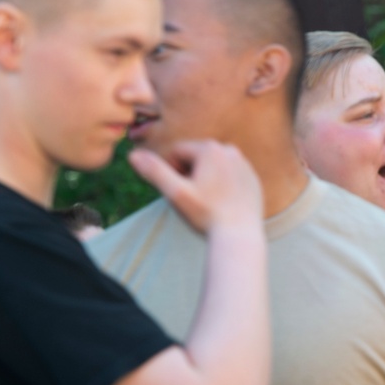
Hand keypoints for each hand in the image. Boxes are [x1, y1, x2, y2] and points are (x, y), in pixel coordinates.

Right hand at [129, 140, 262, 232]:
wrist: (240, 236)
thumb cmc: (207, 215)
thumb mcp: (176, 194)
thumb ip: (155, 172)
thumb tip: (132, 155)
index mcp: (210, 148)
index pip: (177, 153)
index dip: (173, 173)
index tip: (183, 193)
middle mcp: (230, 151)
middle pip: (196, 159)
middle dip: (190, 176)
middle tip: (197, 200)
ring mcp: (244, 165)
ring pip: (212, 169)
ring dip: (205, 182)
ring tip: (211, 203)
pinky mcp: (253, 179)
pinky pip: (229, 179)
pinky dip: (223, 189)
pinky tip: (224, 206)